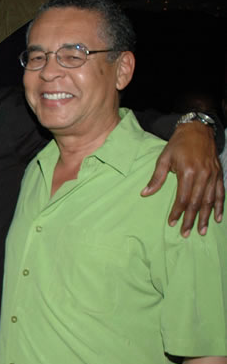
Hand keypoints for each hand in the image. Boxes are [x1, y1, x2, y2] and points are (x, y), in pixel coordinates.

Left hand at [141, 122, 223, 236]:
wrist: (197, 130)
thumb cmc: (178, 144)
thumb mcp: (164, 159)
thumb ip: (156, 178)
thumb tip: (145, 193)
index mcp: (187, 172)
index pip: (183, 198)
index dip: (177, 212)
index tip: (172, 223)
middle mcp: (202, 175)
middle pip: (196, 203)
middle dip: (191, 219)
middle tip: (186, 234)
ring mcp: (213, 175)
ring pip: (210, 200)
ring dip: (205, 217)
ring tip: (201, 231)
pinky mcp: (219, 174)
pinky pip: (220, 193)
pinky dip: (219, 206)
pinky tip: (218, 217)